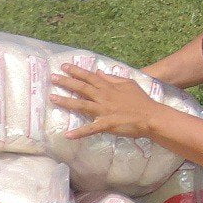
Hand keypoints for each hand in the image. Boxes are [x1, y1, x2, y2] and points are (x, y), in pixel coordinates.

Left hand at [49, 64, 164, 140]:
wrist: (150, 116)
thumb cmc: (141, 100)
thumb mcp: (128, 83)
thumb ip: (112, 78)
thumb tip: (98, 72)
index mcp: (109, 87)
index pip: (90, 76)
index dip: (76, 71)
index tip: (64, 66)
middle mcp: (103, 97)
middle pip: (82, 88)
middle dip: (66, 82)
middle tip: (52, 78)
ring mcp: (104, 111)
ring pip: (81, 105)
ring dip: (66, 102)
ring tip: (52, 98)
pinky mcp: (106, 124)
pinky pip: (90, 129)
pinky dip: (79, 132)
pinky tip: (67, 135)